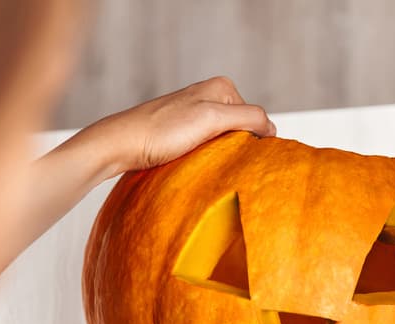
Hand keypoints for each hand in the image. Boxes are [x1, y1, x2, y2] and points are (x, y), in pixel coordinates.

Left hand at [82, 76, 275, 176]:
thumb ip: (248, 118)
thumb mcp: (212, 118)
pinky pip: (209, 147)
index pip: (257, 119)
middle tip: (223, 163)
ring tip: (209, 165)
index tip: (241, 159)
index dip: (254, 141)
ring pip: (225, 141)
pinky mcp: (183, 133)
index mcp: (222, 87)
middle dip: (238, 148)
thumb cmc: (162, 132)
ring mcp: (196, 115)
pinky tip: (197, 165)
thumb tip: (272, 129)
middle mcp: (210, 96)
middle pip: (242, 130)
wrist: (121, 145)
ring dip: (222, 155)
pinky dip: (209, 158)